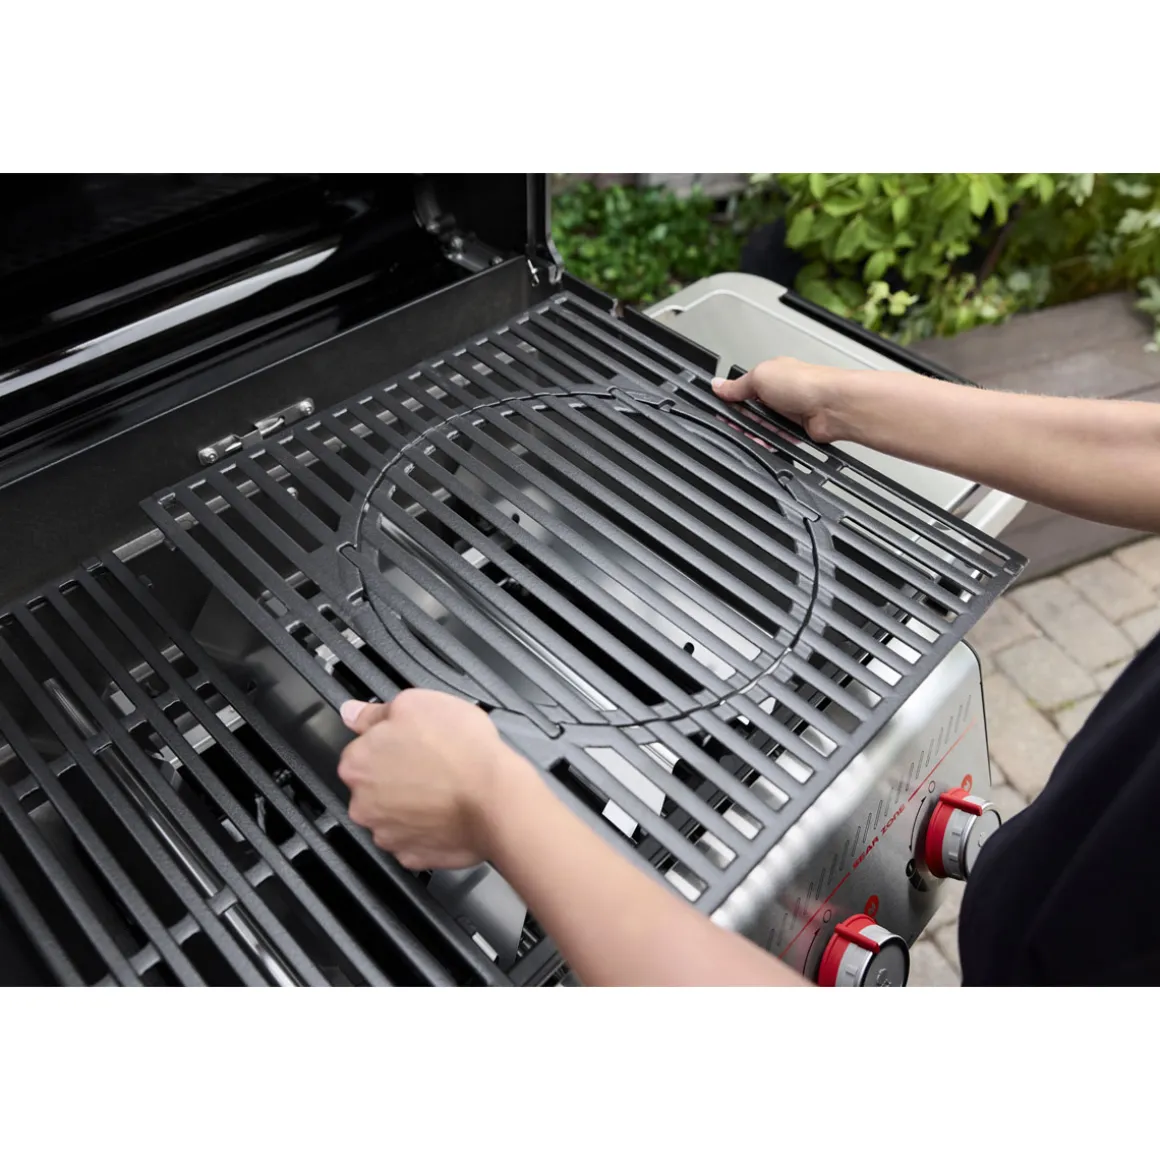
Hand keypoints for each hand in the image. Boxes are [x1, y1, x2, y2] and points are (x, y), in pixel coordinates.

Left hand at [336, 689, 532, 869]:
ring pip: (393, 814)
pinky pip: (414, 838)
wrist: (496, 798)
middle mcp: (363, 804)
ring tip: (444, 788)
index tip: (411, 742)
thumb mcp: (416, 704)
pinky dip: (427, 828)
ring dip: (411, 803)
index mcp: (358, 764)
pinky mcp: (412, 856)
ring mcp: (387, 834)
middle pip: (373, 785)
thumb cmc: (461, 751)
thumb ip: (375, 712)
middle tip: (432, 763)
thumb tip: (353, 712)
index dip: (390, 742)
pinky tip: (447, 812)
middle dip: (397, 775)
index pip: (362, 749)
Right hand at [712, 358, 847, 443]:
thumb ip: (736, 385)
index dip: (731, 401)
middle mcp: (781, 393)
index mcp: (772, 375)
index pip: (743, 389)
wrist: (833, 406)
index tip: (720, 409)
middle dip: (743, 419)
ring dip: (756, 432)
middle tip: (733, 423)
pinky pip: (776, 440)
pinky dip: (770, 442)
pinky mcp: (796, 431)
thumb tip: (717, 385)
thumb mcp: (760, 377)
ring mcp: (789, 413)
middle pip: (752, 411)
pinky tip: (766, 440)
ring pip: (763, 428)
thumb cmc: (806, 383)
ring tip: (752, 432)